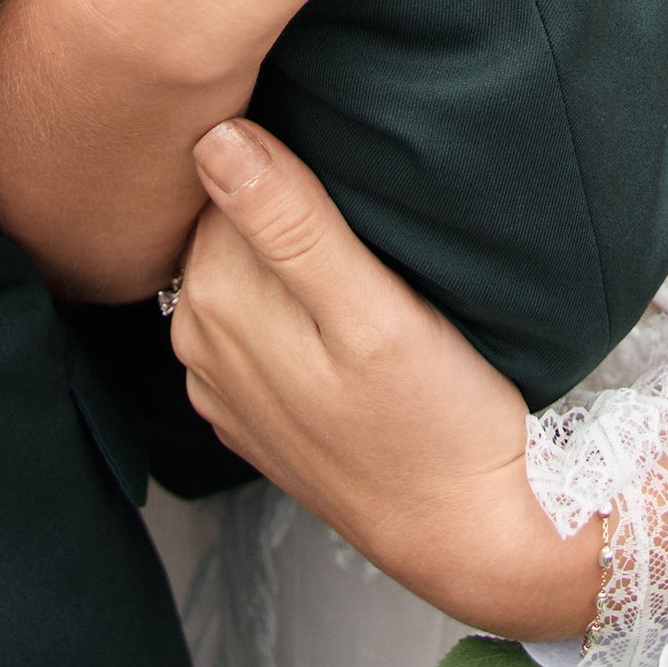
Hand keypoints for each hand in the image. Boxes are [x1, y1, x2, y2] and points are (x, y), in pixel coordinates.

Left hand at [171, 119, 592, 642]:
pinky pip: (245, 318)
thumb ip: (289, 224)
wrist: (467, 532)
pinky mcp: (252, 409)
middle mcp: (200, 344)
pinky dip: (276, 295)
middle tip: (346, 182)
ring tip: (344, 235)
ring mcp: (221, 384)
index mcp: (218, 304)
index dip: (269, 141)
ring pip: (229, 266)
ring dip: (272, 242)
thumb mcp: (372, 311)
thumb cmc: (437, 418)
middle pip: (215, 221)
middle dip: (267, 191)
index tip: (324, 134)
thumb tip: (212, 138)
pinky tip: (328, 299)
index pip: (214, 176)